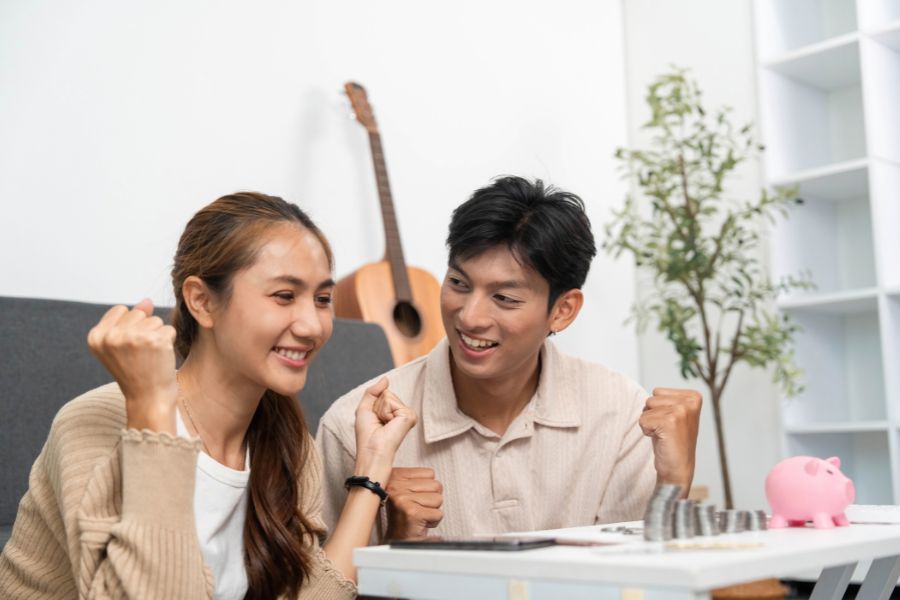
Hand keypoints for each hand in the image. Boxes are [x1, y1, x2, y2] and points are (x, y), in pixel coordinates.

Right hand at [87, 299, 177, 432]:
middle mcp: (111, 336)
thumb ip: (130, 319)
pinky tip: (160, 358)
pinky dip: (169, 342)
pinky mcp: (154, 341)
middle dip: (145, 330)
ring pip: (156, 320)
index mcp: (96, 337)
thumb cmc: (136, 372)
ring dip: (158, 337)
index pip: (121, 310)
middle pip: (139, 313)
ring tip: (150, 357)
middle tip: (141, 355)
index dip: (130, 327)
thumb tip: (146, 300)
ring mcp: (133, 338)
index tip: (128, 349)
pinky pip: (169, 329)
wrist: (149, 398)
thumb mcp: (122, 345)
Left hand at [353, 377, 416, 482]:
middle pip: (386, 392)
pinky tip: (389, 424)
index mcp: (392, 412)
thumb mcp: (365, 409)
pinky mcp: (409, 416)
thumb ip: (373, 391)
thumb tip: (386, 379)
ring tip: (383, 424)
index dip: (373, 404)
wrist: (372, 450)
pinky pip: (391, 402)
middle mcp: (402, 412)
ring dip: (380, 410)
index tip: (374, 419)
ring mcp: (407, 414)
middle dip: (377, 406)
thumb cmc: (367, 435)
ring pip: (388, 396)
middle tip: (378, 422)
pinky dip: (385, 412)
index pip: (383, 393)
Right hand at [384, 467, 443, 539]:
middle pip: (436, 485)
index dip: (428, 488)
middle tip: (418, 507)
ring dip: (433, 510)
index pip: (430, 473)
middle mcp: (396, 486)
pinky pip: (438, 514)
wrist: (397, 539)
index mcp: (395, 475)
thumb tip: (433, 473)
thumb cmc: (404, 515)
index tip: (416, 497)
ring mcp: (403, 499)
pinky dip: (433, 521)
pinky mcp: (412, 513)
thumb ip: (417, 478)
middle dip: (432, 499)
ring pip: (438, 499)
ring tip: (420, 514)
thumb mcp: (405, 488)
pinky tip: (421, 522)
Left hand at [639, 388, 701, 492]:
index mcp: (694, 396)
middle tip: (667, 431)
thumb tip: (646, 390)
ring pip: (646, 408)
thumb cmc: (672, 441)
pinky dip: (647, 431)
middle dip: (653, 415)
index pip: (657, 392)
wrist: (678, 470)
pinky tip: (661, 440)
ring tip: (664, 435)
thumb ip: (666, 400)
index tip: (671, 424)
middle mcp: (690, 401)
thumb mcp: (674, 414)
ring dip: (650, 423)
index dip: (658, 409)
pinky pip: (642, 420)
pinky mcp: (669, 422)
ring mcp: (681, 411)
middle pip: (650, 398)